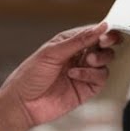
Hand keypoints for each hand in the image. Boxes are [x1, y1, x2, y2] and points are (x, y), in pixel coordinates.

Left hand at [0, 23, 119, 130]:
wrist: (22, 104)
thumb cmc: (30, 75)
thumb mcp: (52, 52)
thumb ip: (78, 40)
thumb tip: (101, 26)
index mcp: (68, 43)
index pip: (92, 32)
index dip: (103, 30)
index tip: (107, 31)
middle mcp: (77, 56)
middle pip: (103, 45)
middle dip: (106, 42)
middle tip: (104, 42)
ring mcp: (83, 72)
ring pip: (105, 61)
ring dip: (100, 58)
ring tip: (89, 60)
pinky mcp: (86, 89)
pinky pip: (100, 78)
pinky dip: (91, 74)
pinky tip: (75, 75)